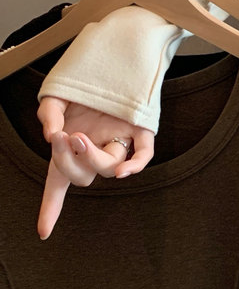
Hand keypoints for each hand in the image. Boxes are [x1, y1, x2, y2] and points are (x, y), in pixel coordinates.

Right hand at [36, 96, 154, 239]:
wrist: (115, 57)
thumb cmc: (85, 83)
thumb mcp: (55, 97)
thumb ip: (48, 114)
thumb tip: (52, 135)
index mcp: (73, 145)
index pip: (59, 182)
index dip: (51, 207)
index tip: (44, 232)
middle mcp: (96, 147)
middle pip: (82, 175)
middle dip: (66, 160)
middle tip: (62, 137)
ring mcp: (119, 139)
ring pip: (108, 166)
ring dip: (90, 156)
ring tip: (79, 135)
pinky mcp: (141, 127)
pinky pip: (144, 153)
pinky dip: (135, 165)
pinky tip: (123, 172)